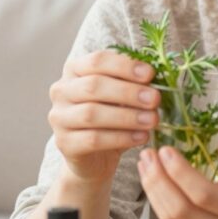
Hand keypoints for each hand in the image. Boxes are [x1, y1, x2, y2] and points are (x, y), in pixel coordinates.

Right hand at [48, 50, 158, 184]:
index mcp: (74, 70)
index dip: (124, 66)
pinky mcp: (65, 143)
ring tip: (152, 120)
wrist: (95, 157)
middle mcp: (61, 91)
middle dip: (128, 92)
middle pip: (94, 86)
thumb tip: (158, 78)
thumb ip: (134, 84)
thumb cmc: (111, 118)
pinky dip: (121, 138)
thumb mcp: (122, 97)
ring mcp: (59, 118)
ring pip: (92, 114)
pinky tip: (141, 137)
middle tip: (155, 99)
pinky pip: (93, 139)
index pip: (97, 61)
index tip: (150, 74)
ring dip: (127, 116)